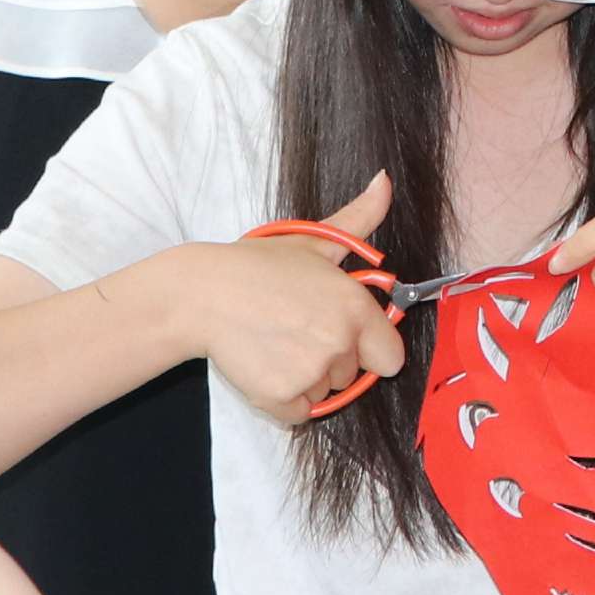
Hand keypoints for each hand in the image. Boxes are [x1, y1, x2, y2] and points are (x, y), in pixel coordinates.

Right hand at [180, 174, 409, 423]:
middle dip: (331, 357)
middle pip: (352, 373)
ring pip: (324, 391)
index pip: (391, 357)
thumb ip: (360, 219)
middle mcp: (341, 343)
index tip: (346, 335)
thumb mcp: (313, 241)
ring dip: (306, 377)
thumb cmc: (258, 266)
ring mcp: (311, 373)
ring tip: (277, 342)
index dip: (370, 348)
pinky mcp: (282, 398)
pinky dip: (283, 398)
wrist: (203, 294)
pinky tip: (265, 365)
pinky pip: (298, 412)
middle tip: (296, 328)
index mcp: (355, 307)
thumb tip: (385, 182)